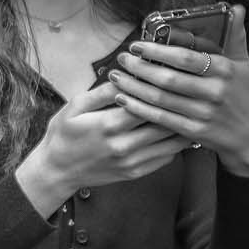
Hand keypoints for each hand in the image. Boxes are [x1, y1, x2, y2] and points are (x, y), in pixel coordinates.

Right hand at [17, 80, 185, 215]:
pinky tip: (179, 131)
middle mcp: (124, 145)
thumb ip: (102, 92)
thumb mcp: (74, 106)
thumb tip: (124, 75)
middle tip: (191, 92)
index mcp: (108, 125)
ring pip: (171, 142)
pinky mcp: (135, 172)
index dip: (160, 89)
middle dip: (177, 106)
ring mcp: (132, 162)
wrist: (57, 171)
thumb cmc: (64, 135)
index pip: (146, 103)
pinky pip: (165, 158)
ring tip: (191, 110)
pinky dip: (176, 144)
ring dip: (183, 126)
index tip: (171, 77)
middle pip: (164, 122)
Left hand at [107, 5, 248, 176]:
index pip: (186, 58)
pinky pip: (161, 118)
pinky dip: (139, 108)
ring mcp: (205, 113)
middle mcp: (215, 91)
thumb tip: (236, 8)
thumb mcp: (243, 65)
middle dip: (140, 67)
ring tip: (116, 76)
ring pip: (161, 98)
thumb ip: (235, 37)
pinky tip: (123, 99)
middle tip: (122, 58)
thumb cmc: (244, 95)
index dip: (158, 51)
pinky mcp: (195, 132)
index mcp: (225, 70)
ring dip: (134, 87)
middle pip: (169, 78)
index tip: (137, 44)